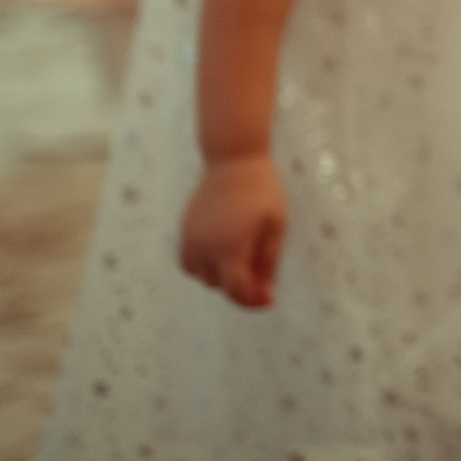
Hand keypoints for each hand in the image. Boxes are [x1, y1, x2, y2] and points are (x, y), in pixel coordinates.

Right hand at [180, 153, 286, 309]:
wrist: (234, 159)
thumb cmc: (262, 191)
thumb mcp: (276, 227)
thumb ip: (268, 262)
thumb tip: (264, 292)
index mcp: (229, 248)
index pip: (237, 291)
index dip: (254, 301)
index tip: (271, 300)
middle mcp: (204, 248)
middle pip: (219, 286)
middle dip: (240, 287)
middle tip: (263, 275)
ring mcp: (190, 239)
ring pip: (201, 276)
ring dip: (220, 277)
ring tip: (244, 259)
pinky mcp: (184, 230)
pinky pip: (188, 262)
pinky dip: (204, 265)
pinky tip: (223, 252)